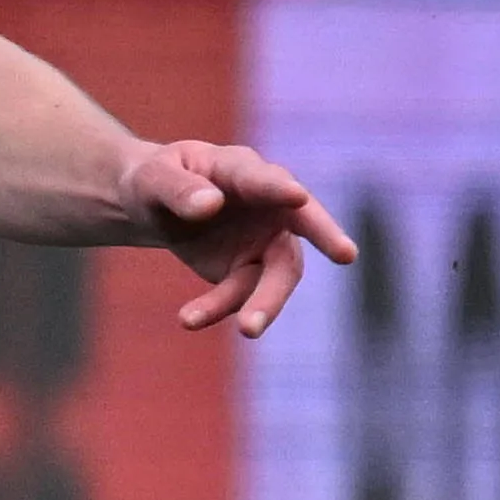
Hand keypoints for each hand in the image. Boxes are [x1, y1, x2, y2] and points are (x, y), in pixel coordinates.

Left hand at [128, 136, 354, 338]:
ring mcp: (263, 241)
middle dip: (323, 238)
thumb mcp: (153, 179)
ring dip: (264, 302)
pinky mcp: (247, 272)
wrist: (152, 204)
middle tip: (347, 254)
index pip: (265, 179)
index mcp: (241, 170)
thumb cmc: (156, 180)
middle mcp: (266, 205)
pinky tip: (189, 319)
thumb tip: (211, 206)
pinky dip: (217, 310)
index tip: (298, 197)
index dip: (281, 188)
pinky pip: (241, 296)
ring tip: (246, 330)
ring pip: (277, 274)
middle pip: (300, 225)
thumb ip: (178, 189)